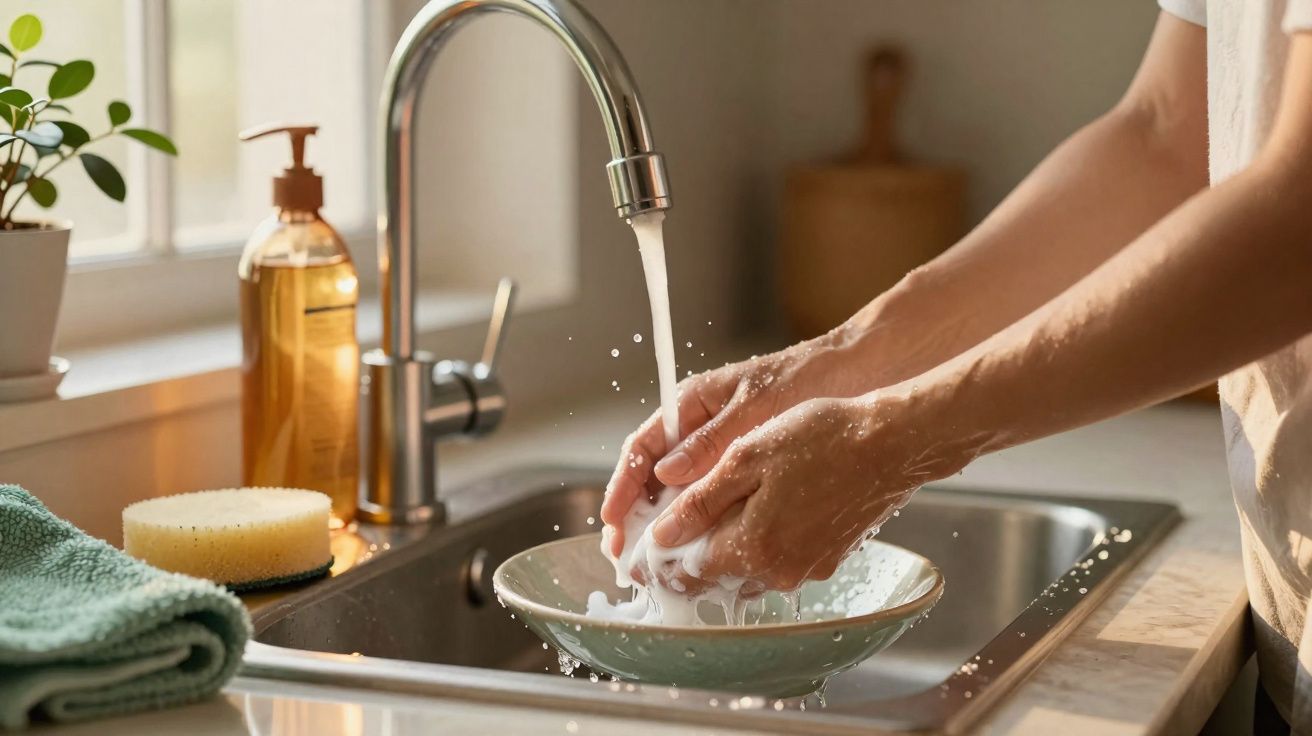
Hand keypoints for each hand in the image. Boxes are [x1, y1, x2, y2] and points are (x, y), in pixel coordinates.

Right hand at [600, 336, 850, 555]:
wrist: (850, 374)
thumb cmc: (802, 377)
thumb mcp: (753, 407)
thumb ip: (711, 440)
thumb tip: (666, 474)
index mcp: (691, 404)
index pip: (642, 448)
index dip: (623, 485)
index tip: (613, 518)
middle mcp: (698, 429)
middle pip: (653, 476)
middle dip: (635, 515)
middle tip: (623, 554)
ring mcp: (719, 449)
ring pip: (680, 492)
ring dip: (664, 525)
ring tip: (652, 562)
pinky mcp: (743, 467)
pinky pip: (712, 498)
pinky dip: (701, 523)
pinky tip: (700, 549)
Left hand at [646, 394, 970, 592]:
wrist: (892, 444)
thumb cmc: (823, 438)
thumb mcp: (748, 456)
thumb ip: (701, 499)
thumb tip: (665, 532)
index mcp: (752, 546)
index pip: (686, 570)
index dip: (654, 562)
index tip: (632, 555)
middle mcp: (778, 570)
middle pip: (713, 578)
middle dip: (682, 560)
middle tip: (657, 542)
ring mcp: (805, 569)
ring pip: (744, 571)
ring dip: (719, 554)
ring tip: (697, 527)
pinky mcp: (825, 560)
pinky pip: (775, 563)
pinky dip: (754, 548)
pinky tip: (749, 518)